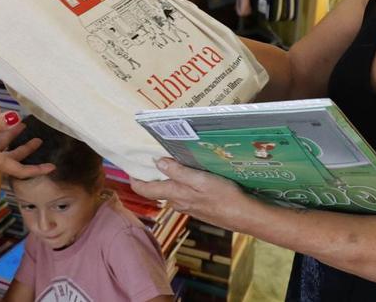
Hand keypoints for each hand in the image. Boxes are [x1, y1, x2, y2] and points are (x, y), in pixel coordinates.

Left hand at [131, 158, 245, 230]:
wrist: (245, 216)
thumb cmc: (224, 196)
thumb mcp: (201, 180)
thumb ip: (178, 172)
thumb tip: (157, 162)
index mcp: (175, 194)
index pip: (145, 190)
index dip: (134, 180)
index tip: (130, 167)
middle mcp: (178, 203)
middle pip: (157, 190)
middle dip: (151, 176)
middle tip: (149, 158)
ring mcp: (189, 207)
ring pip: (171, 192)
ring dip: (167, 180)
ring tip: (170, 162)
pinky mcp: (199, 208)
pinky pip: (183, 195)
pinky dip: (180, 185)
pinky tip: (190, 176)